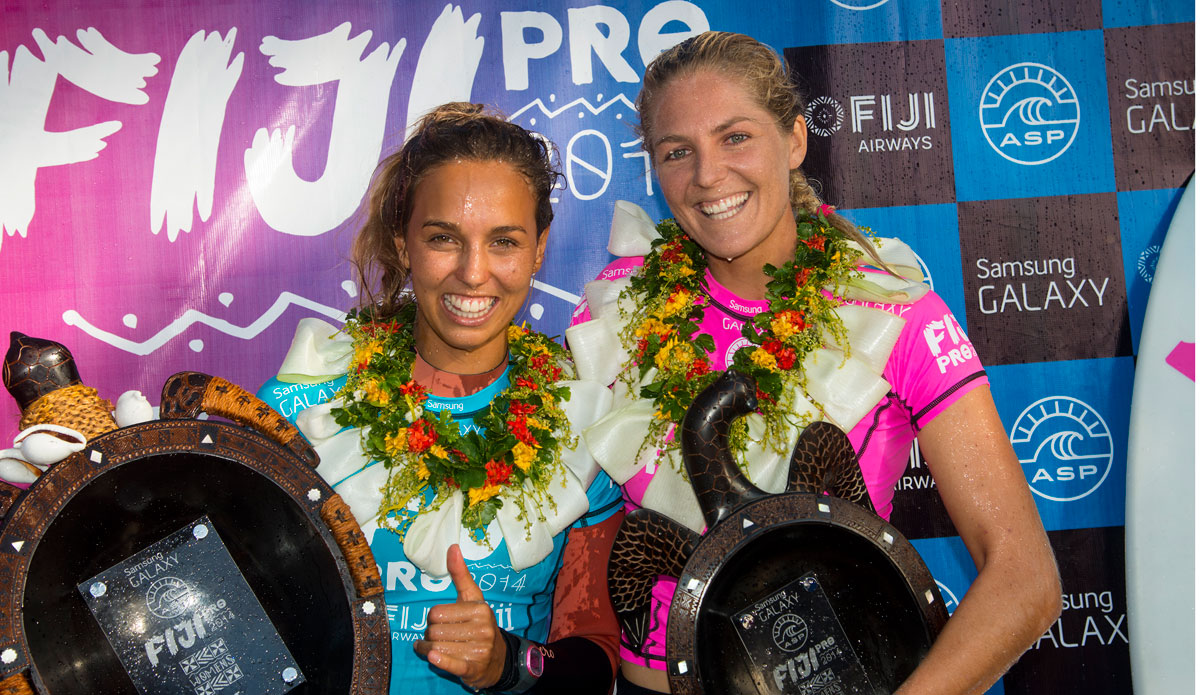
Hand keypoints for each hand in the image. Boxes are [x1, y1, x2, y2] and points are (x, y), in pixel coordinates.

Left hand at [414, 544, 507, 689]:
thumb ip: (461, 575)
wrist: (498, 660)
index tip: (440, 621)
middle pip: (434, 631)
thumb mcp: (473, 599)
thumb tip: (452, 547)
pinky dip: (440, 660)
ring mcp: (479, 650)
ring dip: (428, 650)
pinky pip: (451, 663)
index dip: (432, 618)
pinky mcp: (474, 668)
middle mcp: (482, 629)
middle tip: (436, 637)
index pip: (436, 613)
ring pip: (437, 648)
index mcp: (479, 609)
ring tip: (431, 649)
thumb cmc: (479, 624)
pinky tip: (432, 657)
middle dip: (429, 635)